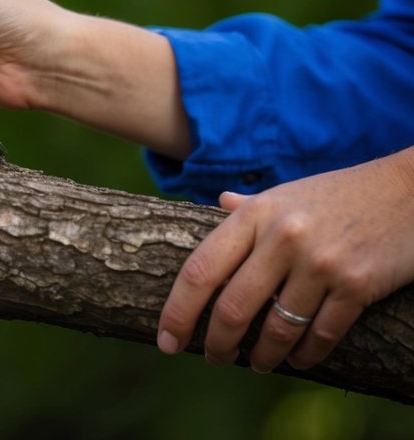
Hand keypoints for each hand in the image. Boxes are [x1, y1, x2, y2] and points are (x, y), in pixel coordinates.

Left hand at [157, 147, 413, 371]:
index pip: (200, 270)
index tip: (165, 339)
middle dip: (216, 344)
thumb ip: (249, 206)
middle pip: (232, 307)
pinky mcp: (357, 285)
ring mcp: (320, 262)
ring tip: (256, 363)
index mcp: (255, 213)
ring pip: (276, 328)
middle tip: (213, 359)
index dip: (177, 311)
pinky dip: (304, 355)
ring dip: (261, 356)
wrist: (408, 192)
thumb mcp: (286, 193)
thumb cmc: (339, 194)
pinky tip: (296, 360)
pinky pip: (320, 334)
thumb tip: (218, 204)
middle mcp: (283, 237)